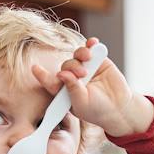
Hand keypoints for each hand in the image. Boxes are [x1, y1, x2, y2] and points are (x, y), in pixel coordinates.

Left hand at [32, 37, 153, 136]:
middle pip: (65, 66)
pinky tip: (92, 43)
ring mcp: (86, 68)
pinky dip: (90, 44)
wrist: (118, 107)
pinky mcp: (98, 60)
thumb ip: (71, 89)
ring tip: (88, 60)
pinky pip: (91, 48)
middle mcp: (73, 78)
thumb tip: (61, 73)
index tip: (34, 68)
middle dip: (71, 67)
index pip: (51, 82)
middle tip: (82, 75)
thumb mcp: (81, 103)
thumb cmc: (97, 110)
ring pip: (76, 55)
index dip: (43, 75)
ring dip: (80, 54)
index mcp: (65, 92)